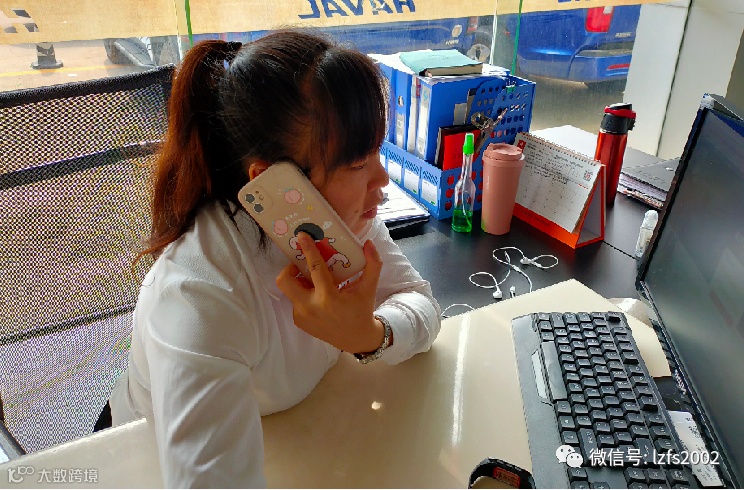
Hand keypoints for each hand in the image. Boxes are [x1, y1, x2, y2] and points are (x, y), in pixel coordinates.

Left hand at [276, 232, 384, 353]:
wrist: (356, 339)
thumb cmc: (362, 310)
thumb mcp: (369, 287)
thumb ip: (372, 264)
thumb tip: (369, 243)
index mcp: (328, 297)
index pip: (314, 268)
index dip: (307, 249)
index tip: (301, 236)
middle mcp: (310, 307)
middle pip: (285, 281)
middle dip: (289, 267)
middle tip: (301, 264)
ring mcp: (302, 316)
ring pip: (289, 290)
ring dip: (298, 282)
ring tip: (312, 281)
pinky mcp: (299, 322)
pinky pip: (294, 301)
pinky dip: (303, 295)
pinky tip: (316, 296)